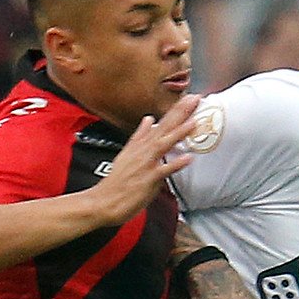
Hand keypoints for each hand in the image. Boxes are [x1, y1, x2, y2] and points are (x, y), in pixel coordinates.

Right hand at [86, 95, 200, 227]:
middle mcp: (143, 151)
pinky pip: (164, 170)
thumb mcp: (127, 152)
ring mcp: (146, 164)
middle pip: (164, 128)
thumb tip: (148, 120)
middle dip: (180, 112)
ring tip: (193, 121)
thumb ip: (140, 136)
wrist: (104, 201)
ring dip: (179, 132)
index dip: (176, 110)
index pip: (162, 123)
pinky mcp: (148, 179)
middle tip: (194, 98)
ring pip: (164, 144)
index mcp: (140, 144)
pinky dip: (176, 163)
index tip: (189, 98)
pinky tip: (188, 158)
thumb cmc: (116, 181)